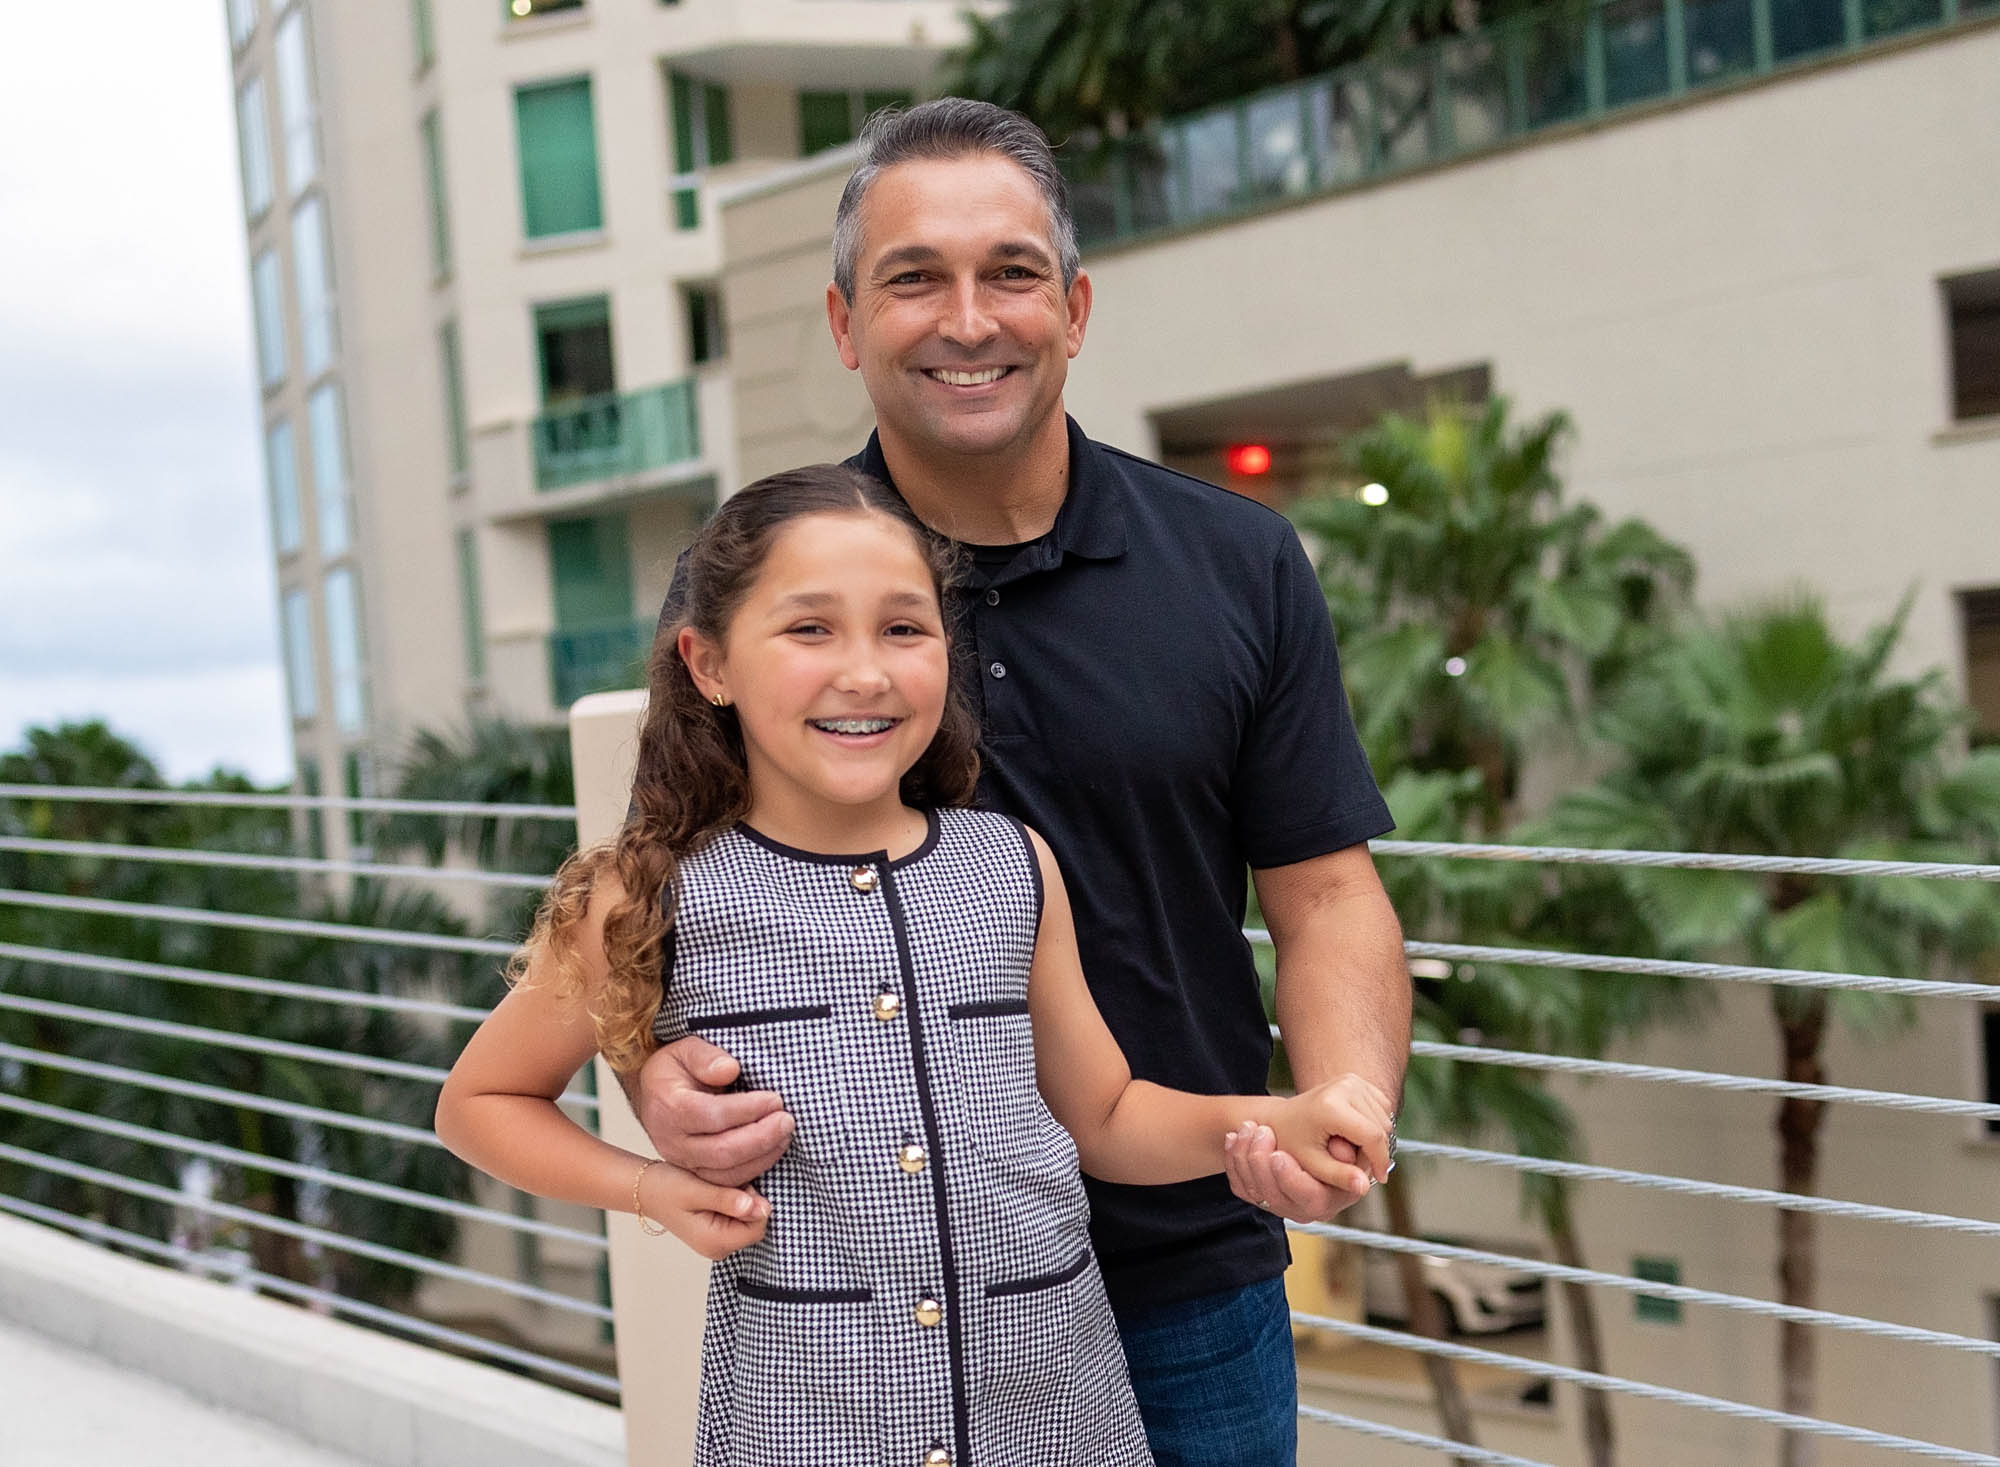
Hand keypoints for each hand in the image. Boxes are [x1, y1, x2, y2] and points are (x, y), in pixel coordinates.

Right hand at [633, 1035, 793, 1185]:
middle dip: (760, 1138)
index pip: (711, 1115)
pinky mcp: (694, 1173)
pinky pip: (725, 1182)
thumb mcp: (685, 1049)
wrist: (654, 1093)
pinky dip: (753, 1171)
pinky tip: (772, 1152)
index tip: (774, 1099)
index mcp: (669, 1107)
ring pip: (725, 1172)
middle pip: (721, 1150)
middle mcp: (673, 1140)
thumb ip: (705, 1057)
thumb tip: (730, 1069)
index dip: (747, 1109)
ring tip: (784, 1136)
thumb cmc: (675, 1069)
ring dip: (761, 1158)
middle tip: (786, 1121)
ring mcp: (682, 1161)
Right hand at [642, 1160, 770, 1260]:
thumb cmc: (666, 1188)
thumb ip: (727, 1200)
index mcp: (714, 1242)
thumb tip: (760, 1209)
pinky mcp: (717, 1234)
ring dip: (741, 1202)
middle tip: (725, 1186)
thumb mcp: (697, 1190)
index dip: (755, 1203)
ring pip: (748, 1222)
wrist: (646, 1189)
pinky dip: (735, 1204)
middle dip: (749, 1203)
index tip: (737, 1187)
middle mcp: (718, 1248)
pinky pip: (739, 1220)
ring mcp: (717, 1243)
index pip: (757, 1228)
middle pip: (755, 1226)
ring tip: (718, 1189)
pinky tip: (717, 1194)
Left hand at [1225, 1073, 1395, 1221]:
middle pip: (1381, 1127)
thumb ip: (1339, 1177)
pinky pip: (1381, 1108)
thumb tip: (1365, 1187)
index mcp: (1332, 1107)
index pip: (1373, 1137)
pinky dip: (1376, 1125)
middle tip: (1360, 1166)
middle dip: (1377, 1152)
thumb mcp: (1313, 1164)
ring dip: (1377, 1140)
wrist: (1281, 1118)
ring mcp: (1351, 1080)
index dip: (1380, 1161)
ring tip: (1354, 1151)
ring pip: (1385, 1118)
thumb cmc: (1293, 1143)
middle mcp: (1345, 1086)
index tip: (1380, 1178)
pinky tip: (1356, 1135)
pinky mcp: (1355, 1080)